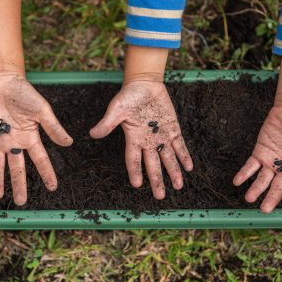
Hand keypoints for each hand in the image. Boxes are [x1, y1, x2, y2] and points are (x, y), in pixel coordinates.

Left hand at [0, 73, 72, 205]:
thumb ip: (53, 128)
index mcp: (30, 138)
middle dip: (19, 185)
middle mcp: (14, 143)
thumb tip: (69, 143)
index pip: (40, 160)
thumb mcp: (42, 111)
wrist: (1, 81)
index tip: (53, 187)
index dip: (46, 174)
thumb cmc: (24, 93)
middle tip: (21, 202)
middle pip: (17, 169)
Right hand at [90, 80, 192, 198]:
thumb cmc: (128, 96)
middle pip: (153, 165)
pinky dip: (183, 156)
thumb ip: (107, 123)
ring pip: (168, 158)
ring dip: (173, 171)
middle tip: (160, 196)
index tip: (136, 185)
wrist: (144, 84)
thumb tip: (93, 134)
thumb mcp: (116, 109)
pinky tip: (188, 167)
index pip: (133, 159)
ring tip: (178, 186)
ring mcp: (161, 136)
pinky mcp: (172, 129)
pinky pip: (179, 145)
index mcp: (133, 139)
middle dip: (157, 180)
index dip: (135, 171)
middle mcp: (148, 141)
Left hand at [233, 106, 281, 212]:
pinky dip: (244, 173)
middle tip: (265, 210)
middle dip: (271, 198)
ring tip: (249, 198)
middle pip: (278, 187)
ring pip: (262, 179)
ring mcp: (271, 161)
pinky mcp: (260, 152)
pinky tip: (237, 181)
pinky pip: (250, 165)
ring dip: (256, 189)